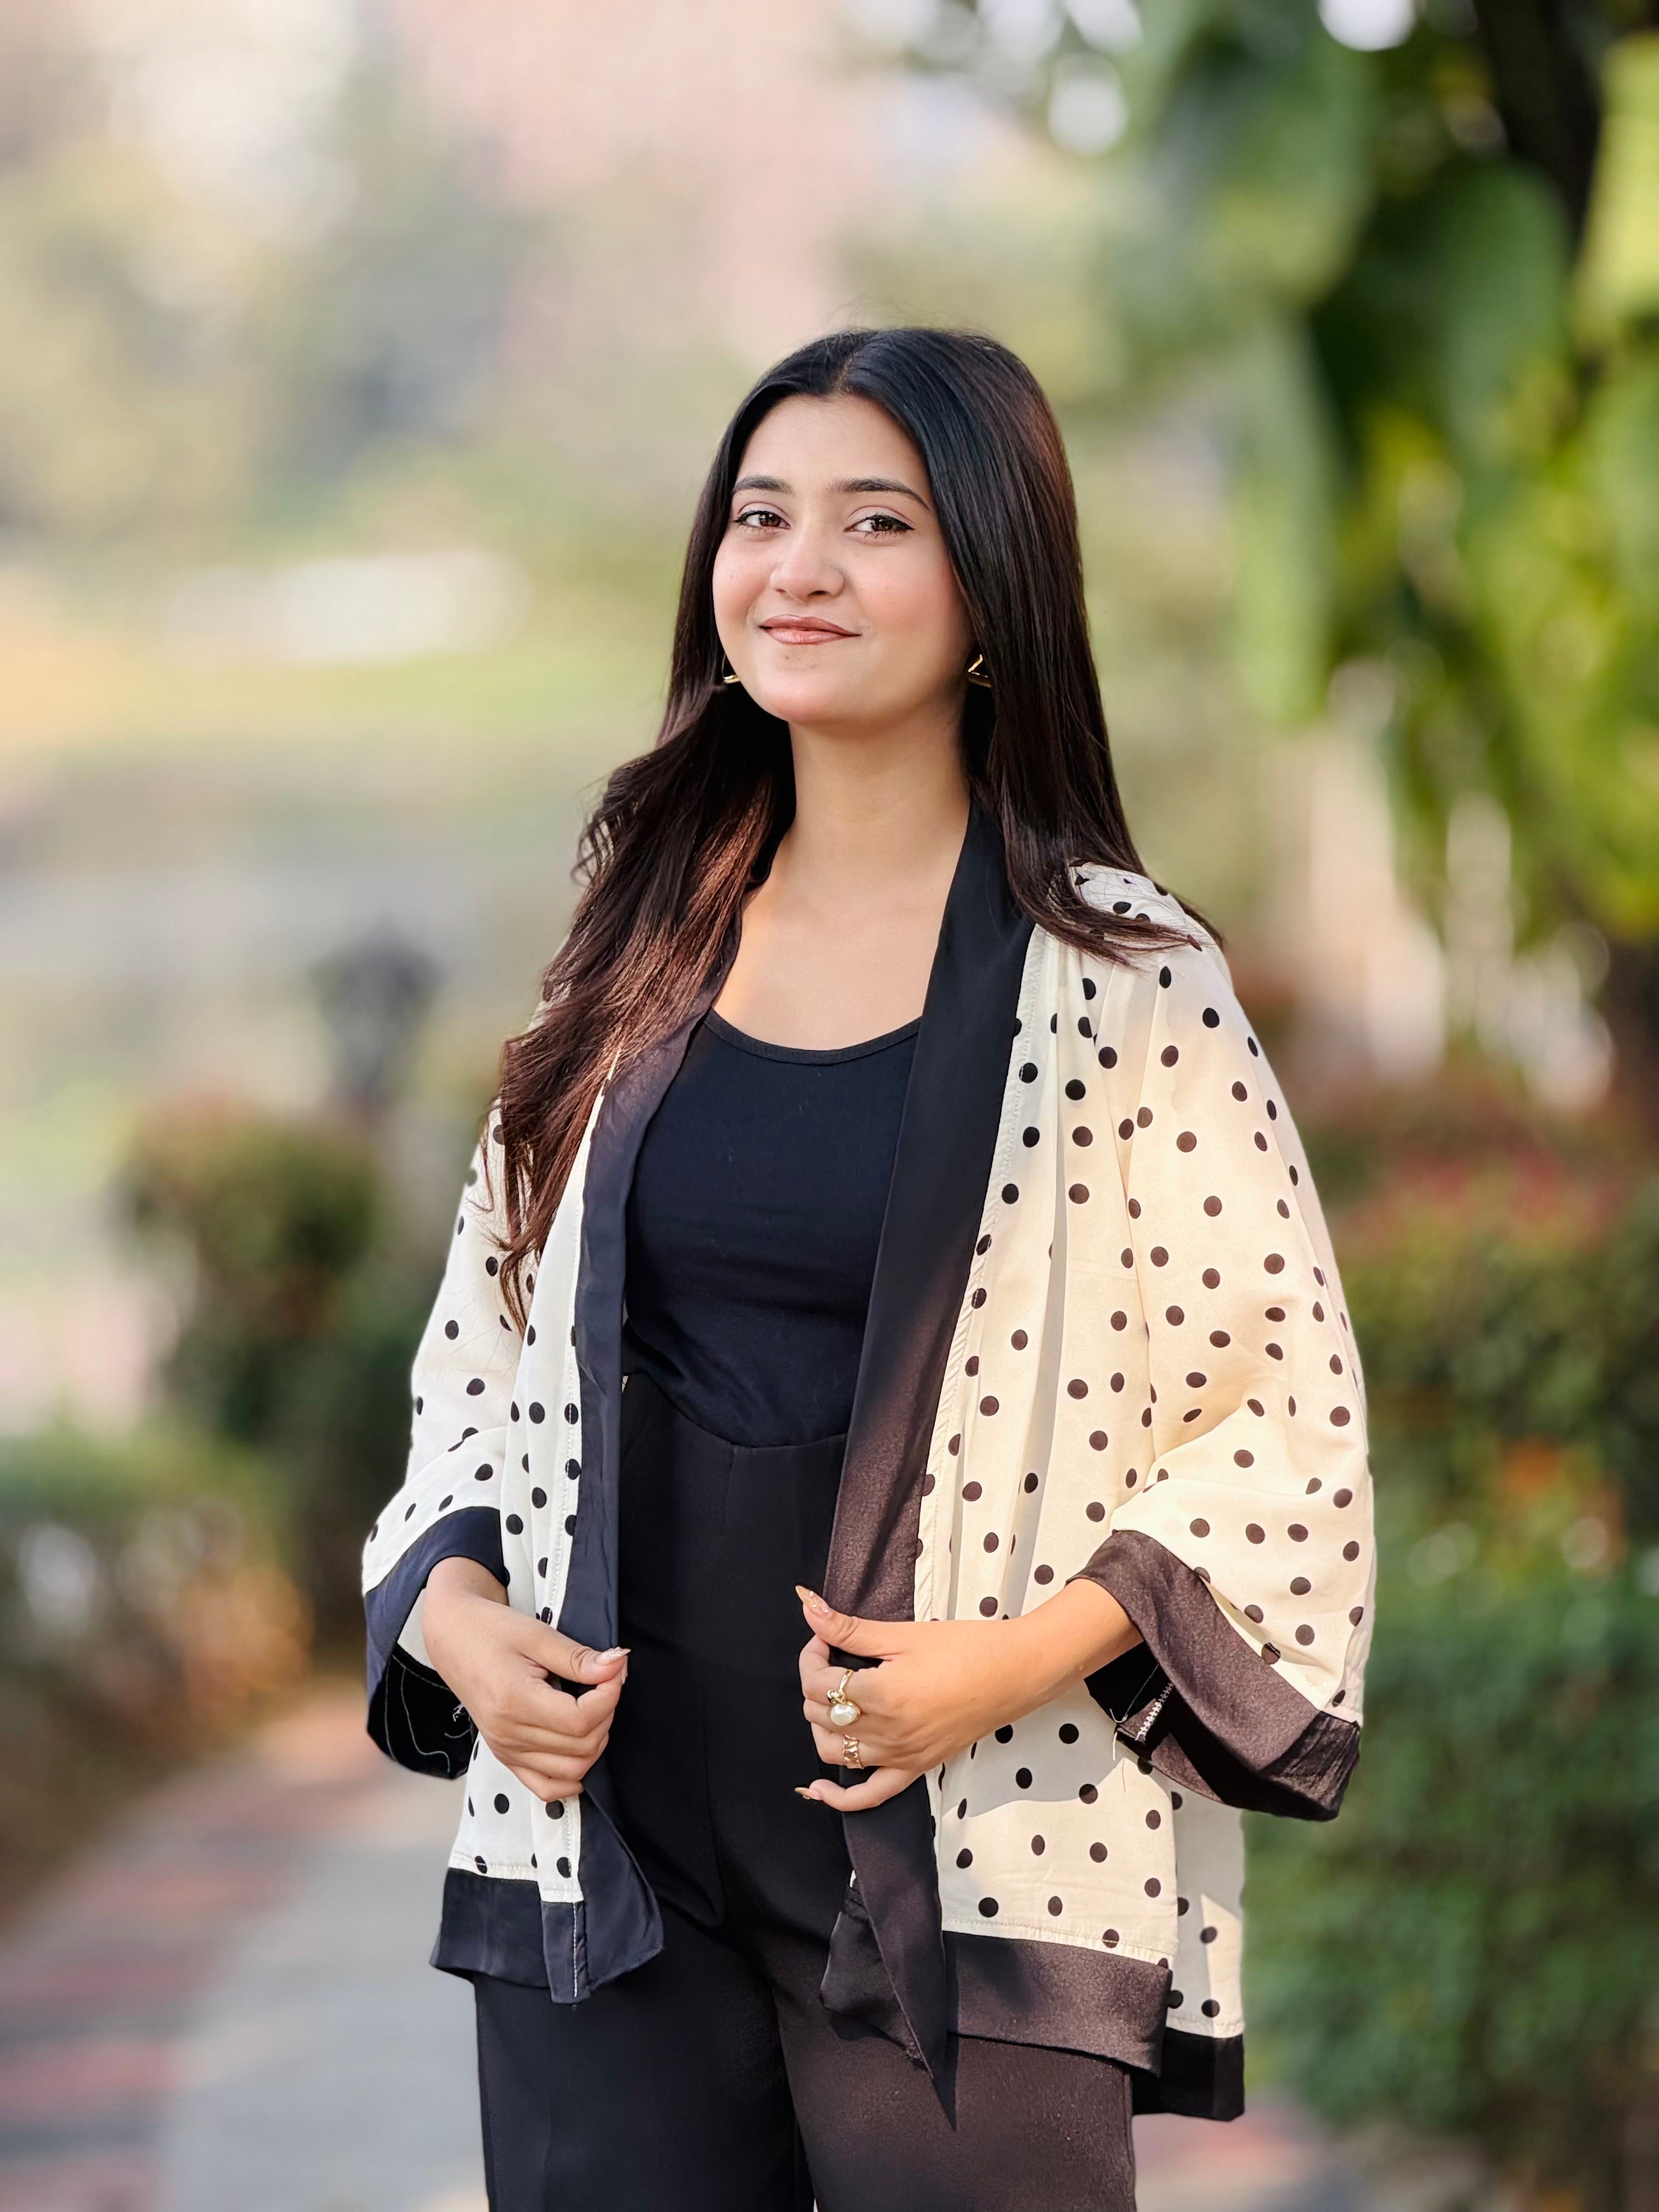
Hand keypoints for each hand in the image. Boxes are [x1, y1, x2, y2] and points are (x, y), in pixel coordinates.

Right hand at [422, 1556, 628, 1803]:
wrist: (453, 1639)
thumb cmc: (489, 1631)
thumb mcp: (537, 1634)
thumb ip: (577, 1657)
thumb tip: (618, 1664)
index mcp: (514, 1702)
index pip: (580, 1720)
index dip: (609, 1696)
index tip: (614, 1671)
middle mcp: (508, 1735)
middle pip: (581, 1747)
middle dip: (606, 1714)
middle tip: (606, 1682)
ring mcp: (506, 1750)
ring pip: (571, 1771)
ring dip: (595, 1741)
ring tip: (592, 1706)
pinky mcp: (506, 1757)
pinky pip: (547, 1787)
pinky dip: (572, 1775)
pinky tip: (581, 1747)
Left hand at [794, 1578, 1140, 1811]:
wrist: (1015, 1673)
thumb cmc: (966, 1647)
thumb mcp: (904, 1634)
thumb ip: (850, 1628)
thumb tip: (808, 1607)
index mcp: (881, 1695)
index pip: (818, 1683)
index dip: (812, 1655)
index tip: (824, 1636)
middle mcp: (887, 1733)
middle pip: (821, 1715)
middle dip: (815, 1682)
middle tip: (832, 1656)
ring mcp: (901, 1756)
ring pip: (835, 1752)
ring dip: (822, 1725)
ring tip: (834, 1698)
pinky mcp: (917, 1769)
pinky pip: (870, 1796)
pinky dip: (840, 1798)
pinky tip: (819, 1789)